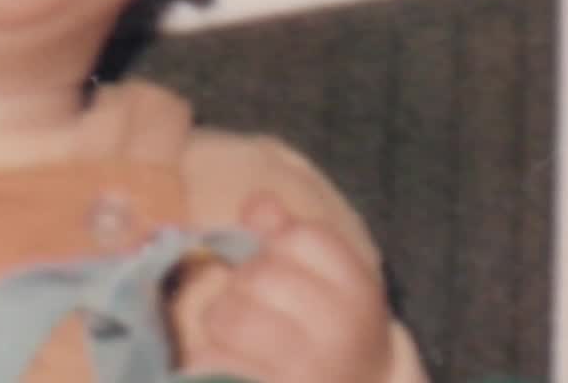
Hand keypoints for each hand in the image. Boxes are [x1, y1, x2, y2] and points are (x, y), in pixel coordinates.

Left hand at [187, 193, 394, 382]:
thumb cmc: (333, 339)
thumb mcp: (331, 285)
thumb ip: (293, 236)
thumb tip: (255, 201)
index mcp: (357, 292)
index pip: (301, 237)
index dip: (277, 249)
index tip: (282, 274)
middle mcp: (338, 330)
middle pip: (258, 275)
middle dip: (242, 287)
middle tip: (253, 308)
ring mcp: (304, 370)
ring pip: (227, 315)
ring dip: (220, 324)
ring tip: (239, 339)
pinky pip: (211, 360)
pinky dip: (209, 359)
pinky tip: (230, 366)